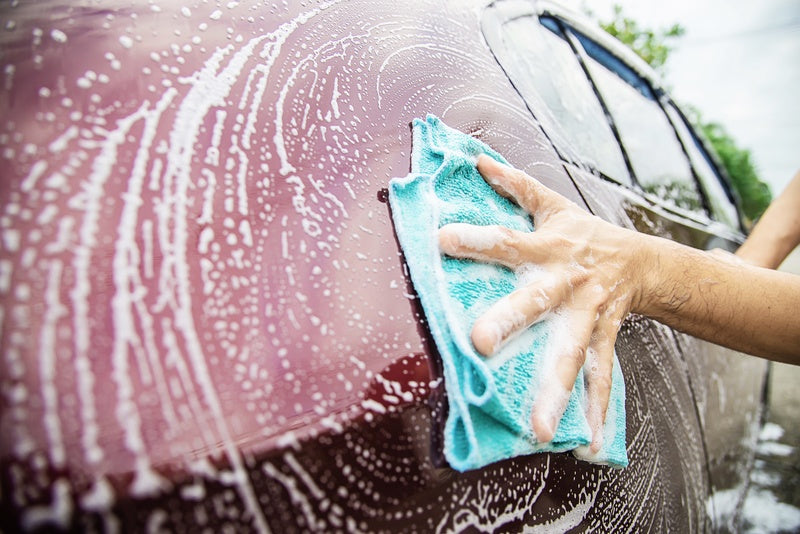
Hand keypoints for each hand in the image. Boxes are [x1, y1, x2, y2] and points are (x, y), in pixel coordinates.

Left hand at [438, 155, 647, 450]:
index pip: (508, 240)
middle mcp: (567, 283)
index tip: (441, 239)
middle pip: (537, 301)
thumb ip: (515, 184)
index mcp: (549, 246)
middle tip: (480, 343)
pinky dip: (597, 413)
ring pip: (572, 353)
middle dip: (511, 320)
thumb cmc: (584, 233)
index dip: (477, 238)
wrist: (643, 260)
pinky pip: (601, 377)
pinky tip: (589, 445)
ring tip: (539, 429)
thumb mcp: (553, 204)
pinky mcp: (604, 339)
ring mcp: (588, 315)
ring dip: (556, 391)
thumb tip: (476, 159)